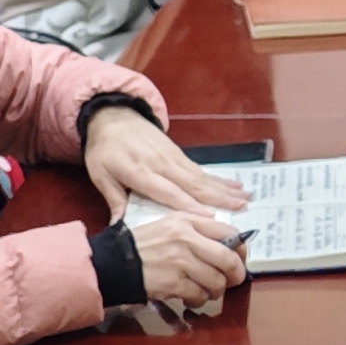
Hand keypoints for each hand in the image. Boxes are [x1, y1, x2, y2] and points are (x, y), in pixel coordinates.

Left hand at [83, 111, 250, 216]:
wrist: (112, 117)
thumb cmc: (104, 150)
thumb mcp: (100, 175)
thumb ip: (114, 200)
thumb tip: (119, 227)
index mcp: (139, 171)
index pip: (167, 191)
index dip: (188, 205)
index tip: (210, 218)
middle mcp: (161, 163)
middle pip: (192, 183)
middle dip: (218, 197)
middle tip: (241, 208)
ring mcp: (172, 157)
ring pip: (201, 176)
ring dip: (225, 188)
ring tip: (246, 198)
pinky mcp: (179, 153)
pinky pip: (200, 169)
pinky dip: (219, 178)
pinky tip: (235, 185)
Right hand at [126, 206, 248, 312]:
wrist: (114, 262)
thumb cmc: (144, 245)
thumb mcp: (171, 226)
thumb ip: (198, 231)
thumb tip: (228, 246)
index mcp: (188, 221)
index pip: (228, 232)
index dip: (241, 249)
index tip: (241, 259)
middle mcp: (187, 238)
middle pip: (227, 259)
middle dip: (236, 274)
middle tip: (233, 281)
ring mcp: (180, 261)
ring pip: (216, 281)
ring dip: (215, 291)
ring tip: (206, 291)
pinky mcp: (173, 282)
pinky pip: (199, 295)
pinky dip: (199, 300)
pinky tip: (191, 298)